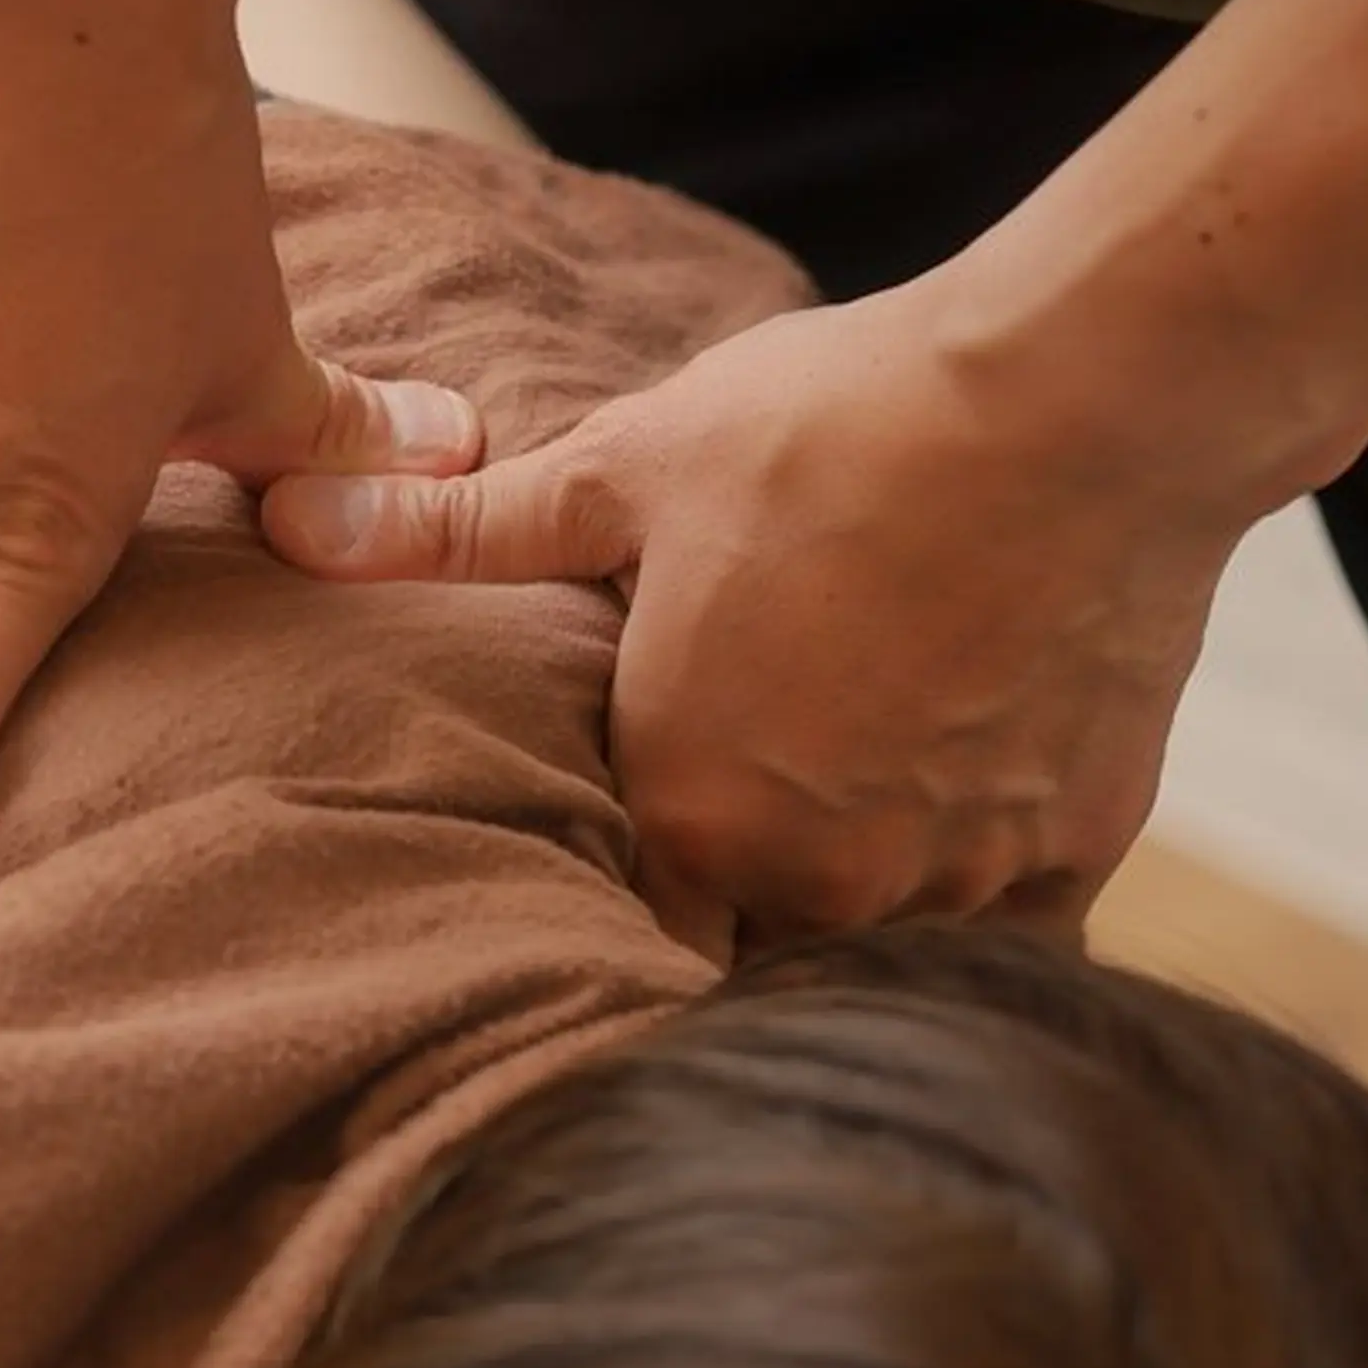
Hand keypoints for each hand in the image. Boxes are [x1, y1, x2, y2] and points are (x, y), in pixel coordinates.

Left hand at [263, 278, 1254, 938]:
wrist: (1076, 407)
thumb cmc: (837, 428)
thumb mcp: (626, 467)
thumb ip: (460, 532)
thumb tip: (290, 521)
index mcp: (691, 811)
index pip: (620, 938)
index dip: (614, 906)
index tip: (615, 871)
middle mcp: (819, 883)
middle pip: (753, 959)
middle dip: (738, 919)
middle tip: (745, 834)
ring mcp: (955, 881)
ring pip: (880, 954)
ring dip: (861, 908)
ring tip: (859, 812)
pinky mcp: (1076, 855)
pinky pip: (1007, 941)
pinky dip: (981, 898)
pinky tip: (964, 815)